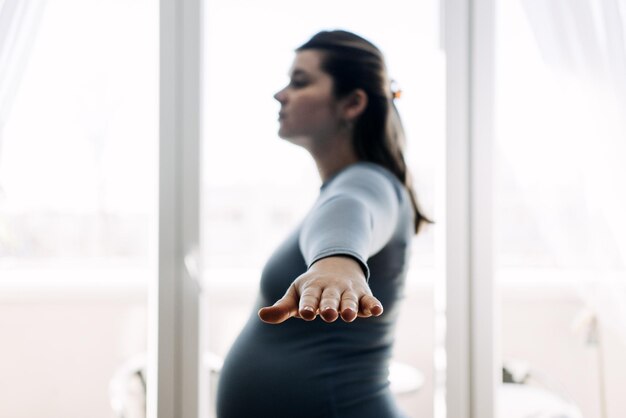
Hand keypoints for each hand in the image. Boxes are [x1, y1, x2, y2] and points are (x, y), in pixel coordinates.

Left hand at [258, 256, 382, 323]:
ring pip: (349, 299)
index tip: (305, 313)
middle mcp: (331, 289)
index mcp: (312, 288)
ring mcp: (348, 291)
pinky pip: (369, 300)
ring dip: (349, 306)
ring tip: (348, 315)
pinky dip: (373, 305)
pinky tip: (377, 311)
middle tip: (328, 314)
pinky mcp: (363, 295)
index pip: (309, 297)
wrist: (337, 264)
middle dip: (329, 306)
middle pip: (330, 298)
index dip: (307, 305)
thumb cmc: (312, 287)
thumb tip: (262, 315)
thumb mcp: (296, 294)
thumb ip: (282, 308)